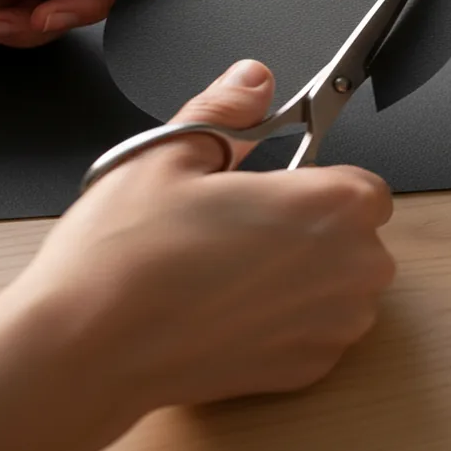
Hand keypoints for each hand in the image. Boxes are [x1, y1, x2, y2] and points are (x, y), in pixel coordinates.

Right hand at [0, 60, 395, 450]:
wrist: (87, 347)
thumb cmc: (128, 255)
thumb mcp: (171, 151)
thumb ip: (228, 108)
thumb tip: (252, 81)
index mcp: (333, 205)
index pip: (364, 186)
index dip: (317, 185)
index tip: (277, 190)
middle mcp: (353, 268)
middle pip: (356, 237)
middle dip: (312, 229)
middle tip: (240, 228)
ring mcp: (335, 326)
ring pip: (340, 285)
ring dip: (304, 276)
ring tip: (229, 269)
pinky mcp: (310, 368)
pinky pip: (317, 330)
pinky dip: (286, 320)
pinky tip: (229, 309)